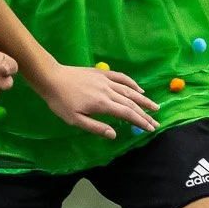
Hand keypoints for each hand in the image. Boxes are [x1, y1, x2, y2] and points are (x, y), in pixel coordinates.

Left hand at [37, 64, 158, 139]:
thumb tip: (114, 134)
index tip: (150, 128)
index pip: (127, 113)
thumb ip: (96, 127)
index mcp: (102, 104)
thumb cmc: (61, 102)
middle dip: (145, 114)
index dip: (140, 121)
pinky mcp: (102, 73)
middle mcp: (108, 91)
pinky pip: (122, 78)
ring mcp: (106, 80)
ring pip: (129, 90)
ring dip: (143, 99)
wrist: (52, 78)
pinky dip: (132, 84)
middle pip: (131, 103)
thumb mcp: (75, 120)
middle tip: (156, 122)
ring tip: (154, 107)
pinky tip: (139, 90)